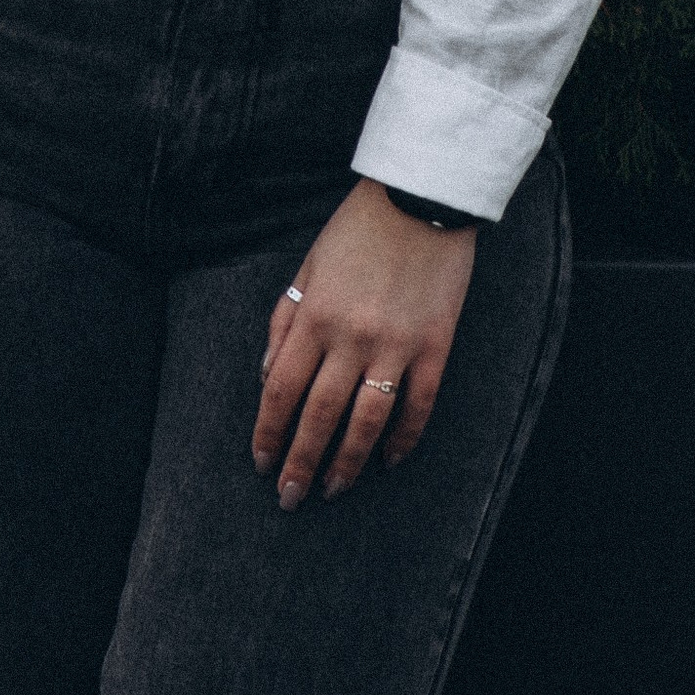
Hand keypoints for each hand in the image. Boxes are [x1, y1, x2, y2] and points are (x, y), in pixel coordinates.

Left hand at [253, 178, 475, 507]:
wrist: (422, 197)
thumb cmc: (358, 228)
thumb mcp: (308, 265)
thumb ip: (285, 321)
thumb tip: (265, 376)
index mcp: (315, 315)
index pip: (280, 390)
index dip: (268, 433)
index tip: (261, 463)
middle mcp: (351, 337)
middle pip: (319, 416)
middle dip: (299, 463)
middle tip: (289, 498)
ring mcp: (395, 345)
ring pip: (366, 422)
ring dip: (347, 463)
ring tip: (332, 489)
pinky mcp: (434, 347)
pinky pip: (418, 406)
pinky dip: (402, 439)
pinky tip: (388, 460)